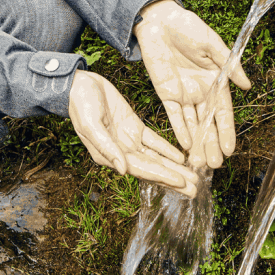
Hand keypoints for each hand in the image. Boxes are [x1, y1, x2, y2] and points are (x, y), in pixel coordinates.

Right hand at [68, 71, 198, 198]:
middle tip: (195, 190)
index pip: (142, 169)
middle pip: (152, 169)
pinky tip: (181, 156)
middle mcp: (121, 152)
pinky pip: (154, 141)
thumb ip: (107, 146)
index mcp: (109, 155)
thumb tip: (122, 170)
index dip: (162, 176)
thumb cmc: (80, 104)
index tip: (182, 182)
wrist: (79, 84)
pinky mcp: (133, 126)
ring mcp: (129, 139)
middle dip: (173, 179)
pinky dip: (167, 149)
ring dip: (174, 167)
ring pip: (156, 157)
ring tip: (193, 177)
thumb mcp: (91, 124)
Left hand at [133, 0, 250, 169]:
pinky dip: (179, 130)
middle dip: (211, 144)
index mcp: (215, 80)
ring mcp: (183, 93)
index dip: (226, 130)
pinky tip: (184, 145)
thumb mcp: (212, 44)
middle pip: (207, 123)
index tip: (229, 149)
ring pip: (191, 124)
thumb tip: (247, 86)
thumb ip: (228, 64)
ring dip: (196, 143)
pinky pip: (173, 116)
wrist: (159, 20)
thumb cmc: (188, 27)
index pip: (223, 111)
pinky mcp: (166, 92)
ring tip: (200, 164)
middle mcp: (201, 91)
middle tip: (215, 166)